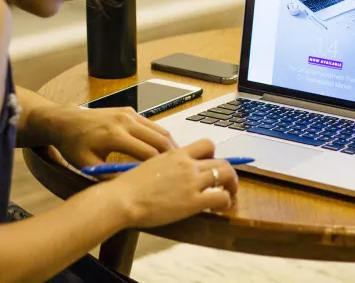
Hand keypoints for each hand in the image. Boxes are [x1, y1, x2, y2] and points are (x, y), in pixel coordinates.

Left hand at [47, 106, 177, 169]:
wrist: (66, 121)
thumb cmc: (74, 146)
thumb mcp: (87, 165)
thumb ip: (110, 176)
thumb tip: (133, 187)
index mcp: (115, 136)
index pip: (148, 153)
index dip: (160, 167)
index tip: (168, 179)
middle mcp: (126, 121)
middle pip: (159, 139)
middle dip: (172, 156)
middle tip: (181, 171)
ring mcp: (129, 113)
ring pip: (159, 130)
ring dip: (170, 145)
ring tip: (176, 161)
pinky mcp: (130, 110)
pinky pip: (151, 124)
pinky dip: (160, 136)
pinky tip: (162, 149)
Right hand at [108, 139, 238, 227]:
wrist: (122, 199)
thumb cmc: (128, 186)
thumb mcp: (149, 165)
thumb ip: (164, 165)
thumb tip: (168, 173)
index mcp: (176, 154)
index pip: (206, 144)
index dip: (214, 155)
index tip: (210, 166)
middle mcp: (188, 164)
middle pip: (221, 161)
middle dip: (227, 173)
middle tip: (225, 184)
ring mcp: (192, 182)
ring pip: (226, 175)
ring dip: (232, 186)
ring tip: (228, 196)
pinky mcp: (193, 201)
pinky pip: (221, 197)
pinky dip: (226, 202)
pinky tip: (219, 209)